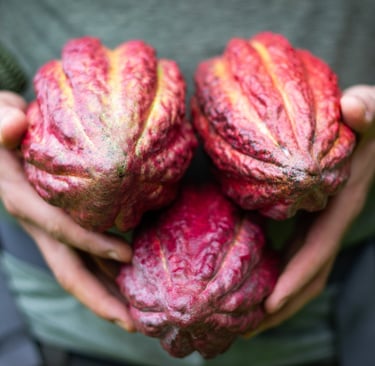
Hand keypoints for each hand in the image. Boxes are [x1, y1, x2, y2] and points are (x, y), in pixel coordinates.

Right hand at [0, 91, 133, 330]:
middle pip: (68, 269)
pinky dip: (106, 270)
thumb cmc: (4, 128)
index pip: (59, 227)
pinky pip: (85, 255)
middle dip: (98, 298)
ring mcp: (51, 229)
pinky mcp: (61, 227)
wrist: (4, 140)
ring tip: (136, 312)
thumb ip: (1, 121)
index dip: (90, 242)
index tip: (127, 255)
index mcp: (24, 199)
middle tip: (132, 321)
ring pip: (80, 269)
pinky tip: (128, 278)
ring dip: (107, 292)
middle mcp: (39, 223)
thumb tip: (14, 123)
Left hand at [247, 85, 374, 335]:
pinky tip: (246, 279)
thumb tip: (356, 107)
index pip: (318, 250)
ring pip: (297, 270)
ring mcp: (318, 225)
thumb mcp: (371, 112)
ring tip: (237, 319)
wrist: (366, 130)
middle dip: (279, 305)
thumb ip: (367, 112)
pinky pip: (290, 254)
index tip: (270, 304)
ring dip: (272, 297)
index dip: (296, 277)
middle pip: (306, 275)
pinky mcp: (307, 220)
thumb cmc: (367, 124)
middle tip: (242, 329)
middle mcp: (328, 223)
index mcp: (339, 206)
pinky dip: (272, 272)